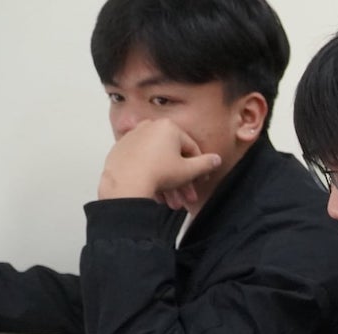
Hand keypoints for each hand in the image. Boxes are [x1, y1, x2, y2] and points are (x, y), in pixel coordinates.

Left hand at [98, 119, 221, 206]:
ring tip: (171, 202)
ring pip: (157, 161)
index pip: (191, 148)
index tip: (200, 181)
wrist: (126, 183)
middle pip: (173, 157)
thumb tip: (216, 159)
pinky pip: (142, 162)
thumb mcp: (190, 171)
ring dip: (167, 183)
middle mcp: (149, 126)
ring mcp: (133, 137)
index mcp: (168, 127)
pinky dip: (150, 175)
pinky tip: (155, 193)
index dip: (199, 168)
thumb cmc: (159, 173)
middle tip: (187, 196)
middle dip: (182, 180)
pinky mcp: (121, 149)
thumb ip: (206, 164)